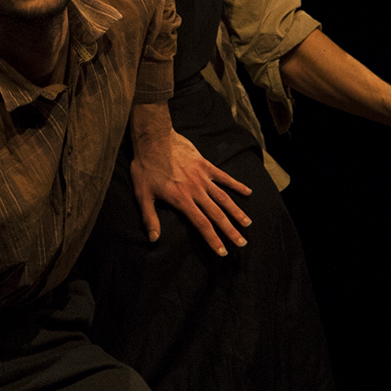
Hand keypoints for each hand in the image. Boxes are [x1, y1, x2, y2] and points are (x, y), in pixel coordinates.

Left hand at [130, 128, 252, 255]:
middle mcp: (196, 190)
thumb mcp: (142, 194)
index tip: (222, 251)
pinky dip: (236, 185)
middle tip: (242, 243)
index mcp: (182, 200)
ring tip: (247, 224)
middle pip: (217, 214)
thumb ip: (149, 217)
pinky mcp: (205, 165)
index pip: (201, 224)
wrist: (154, 139)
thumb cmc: (145, 167)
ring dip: (236, 212)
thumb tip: (153, 239)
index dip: (213, 239)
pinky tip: (248, 192)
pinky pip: (224, 177)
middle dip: (230, 230)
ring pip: (223, 198)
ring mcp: (202, 177)